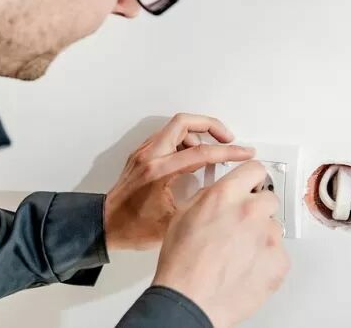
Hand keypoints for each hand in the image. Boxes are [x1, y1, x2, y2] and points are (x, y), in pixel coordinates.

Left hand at [103, 114, 254, 250]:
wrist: (105, 226)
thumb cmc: (132, 227)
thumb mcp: (173, 222)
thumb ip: (198, 203)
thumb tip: (222, 194)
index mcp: (158, 171)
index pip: (201, 152)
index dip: (228, 152)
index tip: (244, 152)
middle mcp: (149, 156)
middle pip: (184, 122)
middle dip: (211, 126)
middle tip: (227, 138)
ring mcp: (143, 153)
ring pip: (174, 128)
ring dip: (196, 134)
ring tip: (210, 152)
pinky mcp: (140, 156)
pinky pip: (165, 138)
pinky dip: (183, 141)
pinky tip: (192, 158)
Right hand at [152, 161, 290, 327]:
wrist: (190, 300)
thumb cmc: (182, 263)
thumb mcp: (182, 215)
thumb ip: (207, 197)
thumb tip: (219, 193)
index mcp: (226, 195)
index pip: (255, 170)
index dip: (251, 178)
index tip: (252, 183)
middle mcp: (251, 211)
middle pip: (268, 198)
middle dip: (256, 208)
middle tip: (240, 226)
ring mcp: (269, 237)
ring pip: (273, 227)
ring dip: (261, 236)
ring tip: (237, 253)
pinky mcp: (280, 262)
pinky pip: (279, 253)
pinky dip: (266, 259)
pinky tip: (245, 267)